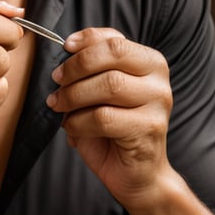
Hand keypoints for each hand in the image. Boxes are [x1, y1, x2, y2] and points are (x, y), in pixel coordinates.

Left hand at [46, 28, 173, 207]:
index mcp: (149, 62)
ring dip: (74, 95)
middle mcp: (158, 78)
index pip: (115, 40)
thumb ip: (92, 69)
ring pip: (109, 85)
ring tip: (58, 105)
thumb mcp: (101, 92)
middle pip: (113, 56)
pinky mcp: (149, 128)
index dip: (86, 40)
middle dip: (76, 67)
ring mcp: (158, 103)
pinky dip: (78, 122)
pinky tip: (71, 128)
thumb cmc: (114, 130)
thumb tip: (65, 52)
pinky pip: (104, 117)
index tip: (64, 48)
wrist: (137, 175)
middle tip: (56, 81)